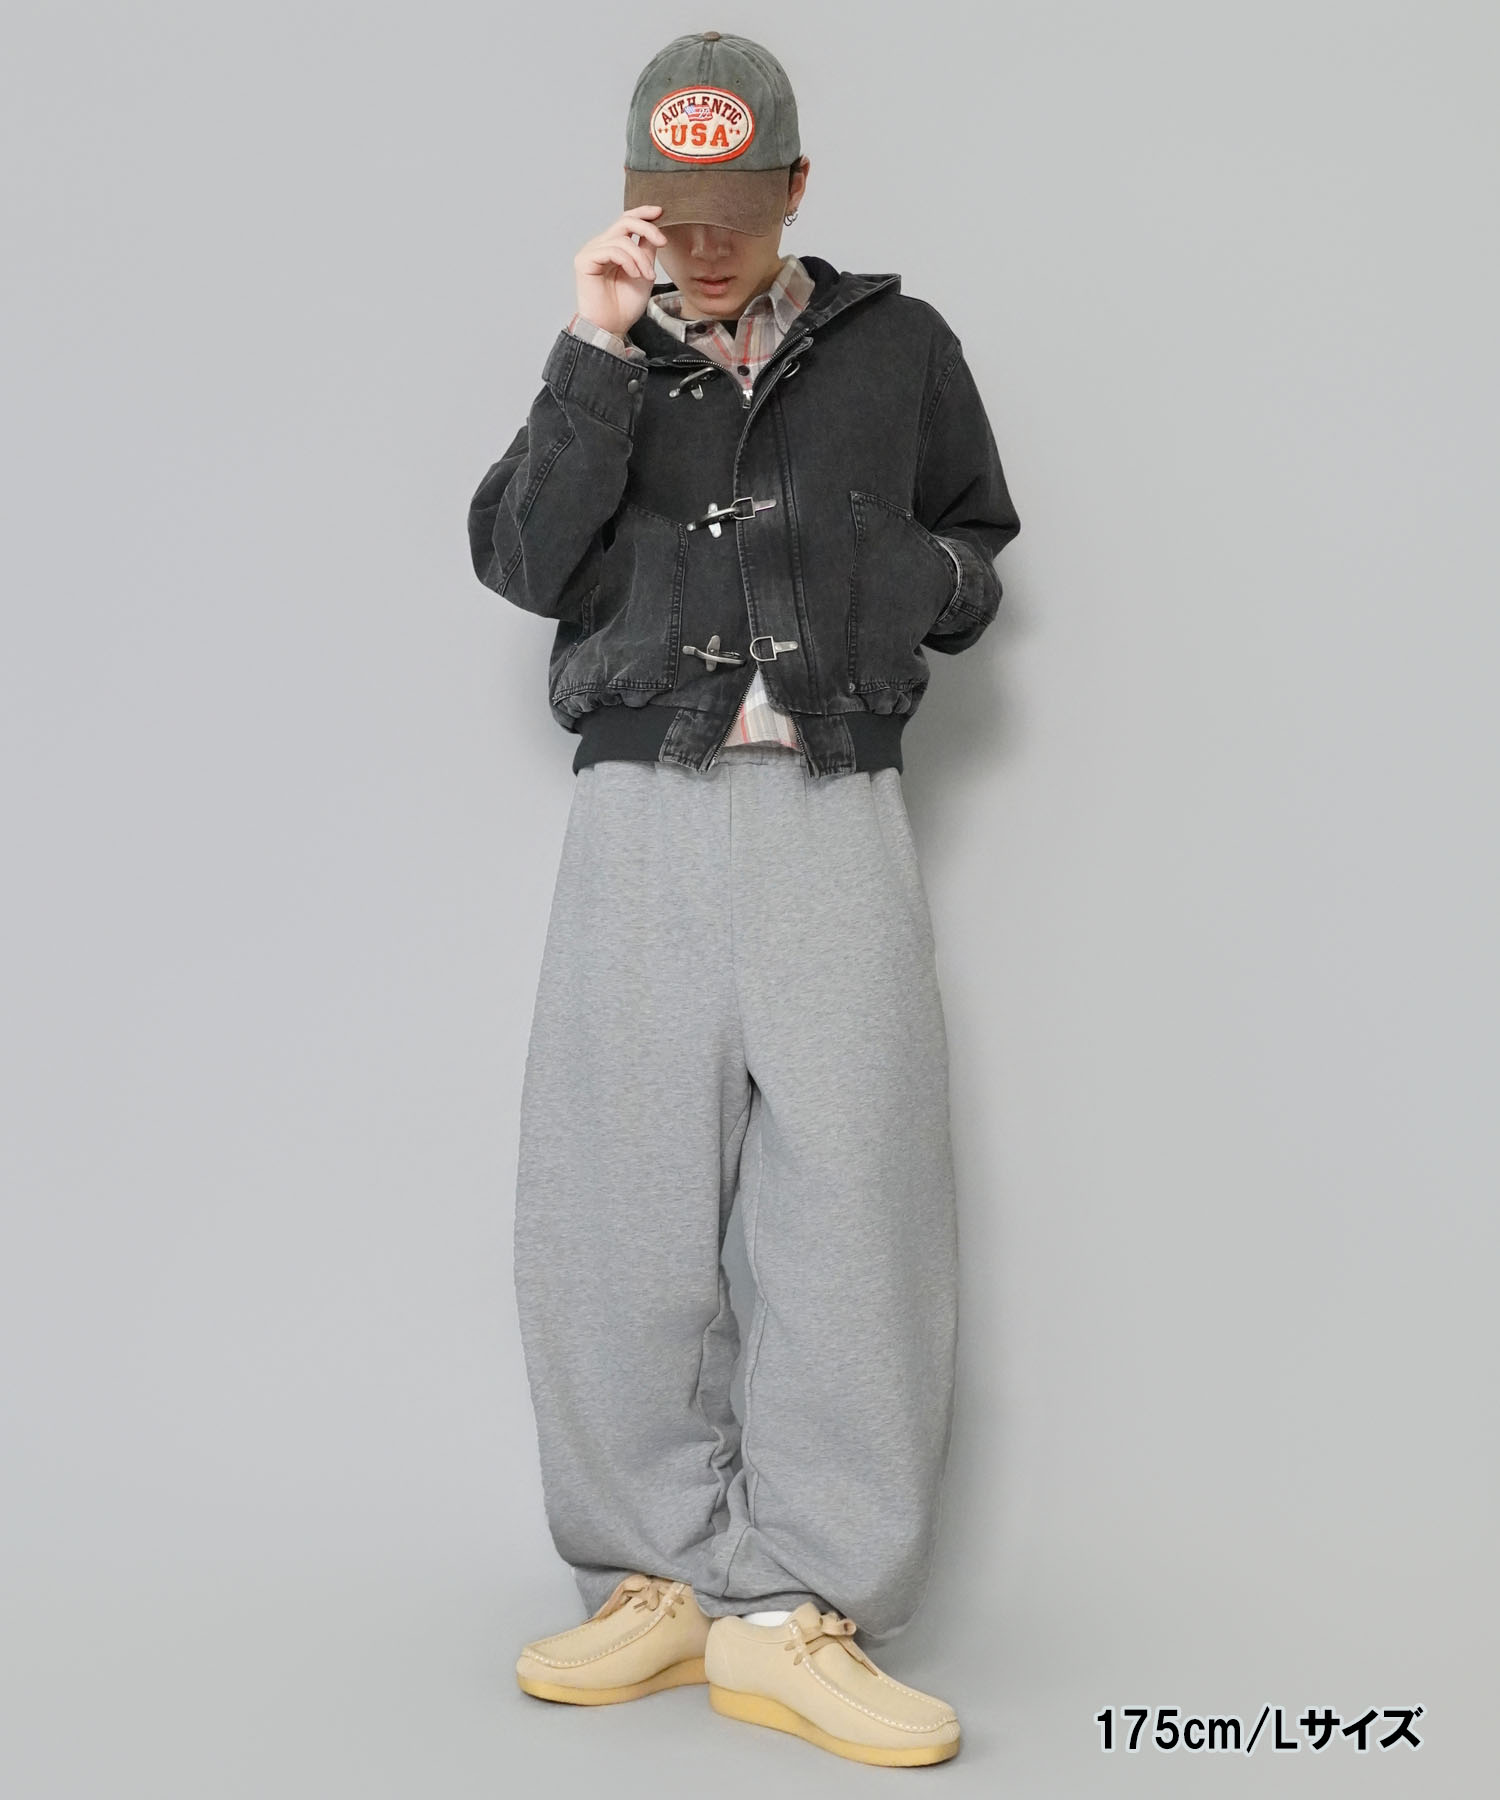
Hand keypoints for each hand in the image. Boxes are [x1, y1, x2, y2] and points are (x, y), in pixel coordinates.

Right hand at [574, 205, 666, 337]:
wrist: (613, 326)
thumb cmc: (626, 305)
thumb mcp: (645, 271)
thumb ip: (647, 249)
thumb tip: (654, 228)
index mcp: (614, 246)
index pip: (626, 220)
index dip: (642, 212)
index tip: (660, 212)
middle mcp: (601, 245)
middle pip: (625, 221)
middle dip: (648, 229)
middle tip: (663, 243)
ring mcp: (591, 252)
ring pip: (622, 239)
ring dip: (640, 258)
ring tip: (647, 276)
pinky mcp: (584, 260)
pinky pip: (611, 249)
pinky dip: (628, 261)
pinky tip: (634, 275)